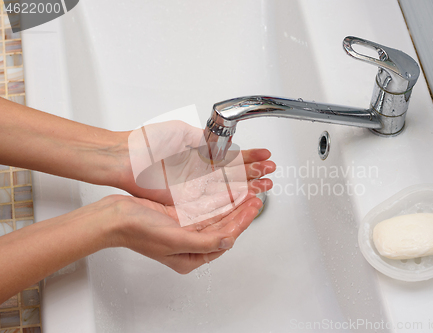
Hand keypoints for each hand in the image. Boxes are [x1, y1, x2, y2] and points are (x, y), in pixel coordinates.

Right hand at [109, 193, 262, 273]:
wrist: (114, 216)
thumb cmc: (137, 232)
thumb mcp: (174, 241)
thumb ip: (204, 243)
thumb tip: (228, 242)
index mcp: (190, 258)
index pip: (224, 240)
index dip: (241, 223)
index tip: (253, 208)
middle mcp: (190, 245)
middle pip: (223, 228)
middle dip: (241, 213)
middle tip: (257, 198)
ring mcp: (185, 230)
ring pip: (216, 217)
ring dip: (232, 205)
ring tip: (248, 193)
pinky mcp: (180, 216)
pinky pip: (205, 208)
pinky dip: (218, 200)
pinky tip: (228, 191)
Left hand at [117, 120, 274, 224]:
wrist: (125, 159)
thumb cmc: (147, 143)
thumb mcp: (181, 132)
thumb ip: (203, 139)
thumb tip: (220, 140)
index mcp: (200, 154)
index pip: (230, 156)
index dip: (250, 157)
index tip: (265, 156)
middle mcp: (200, 172)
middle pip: (234, 174)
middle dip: (254, 172)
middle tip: (271, 172)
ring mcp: (195, 187)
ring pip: (228, 189)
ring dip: (248, 186)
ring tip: (266, 185)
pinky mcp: (186, 201)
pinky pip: (213, 202)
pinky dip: (231, 200)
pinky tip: (246, 196)